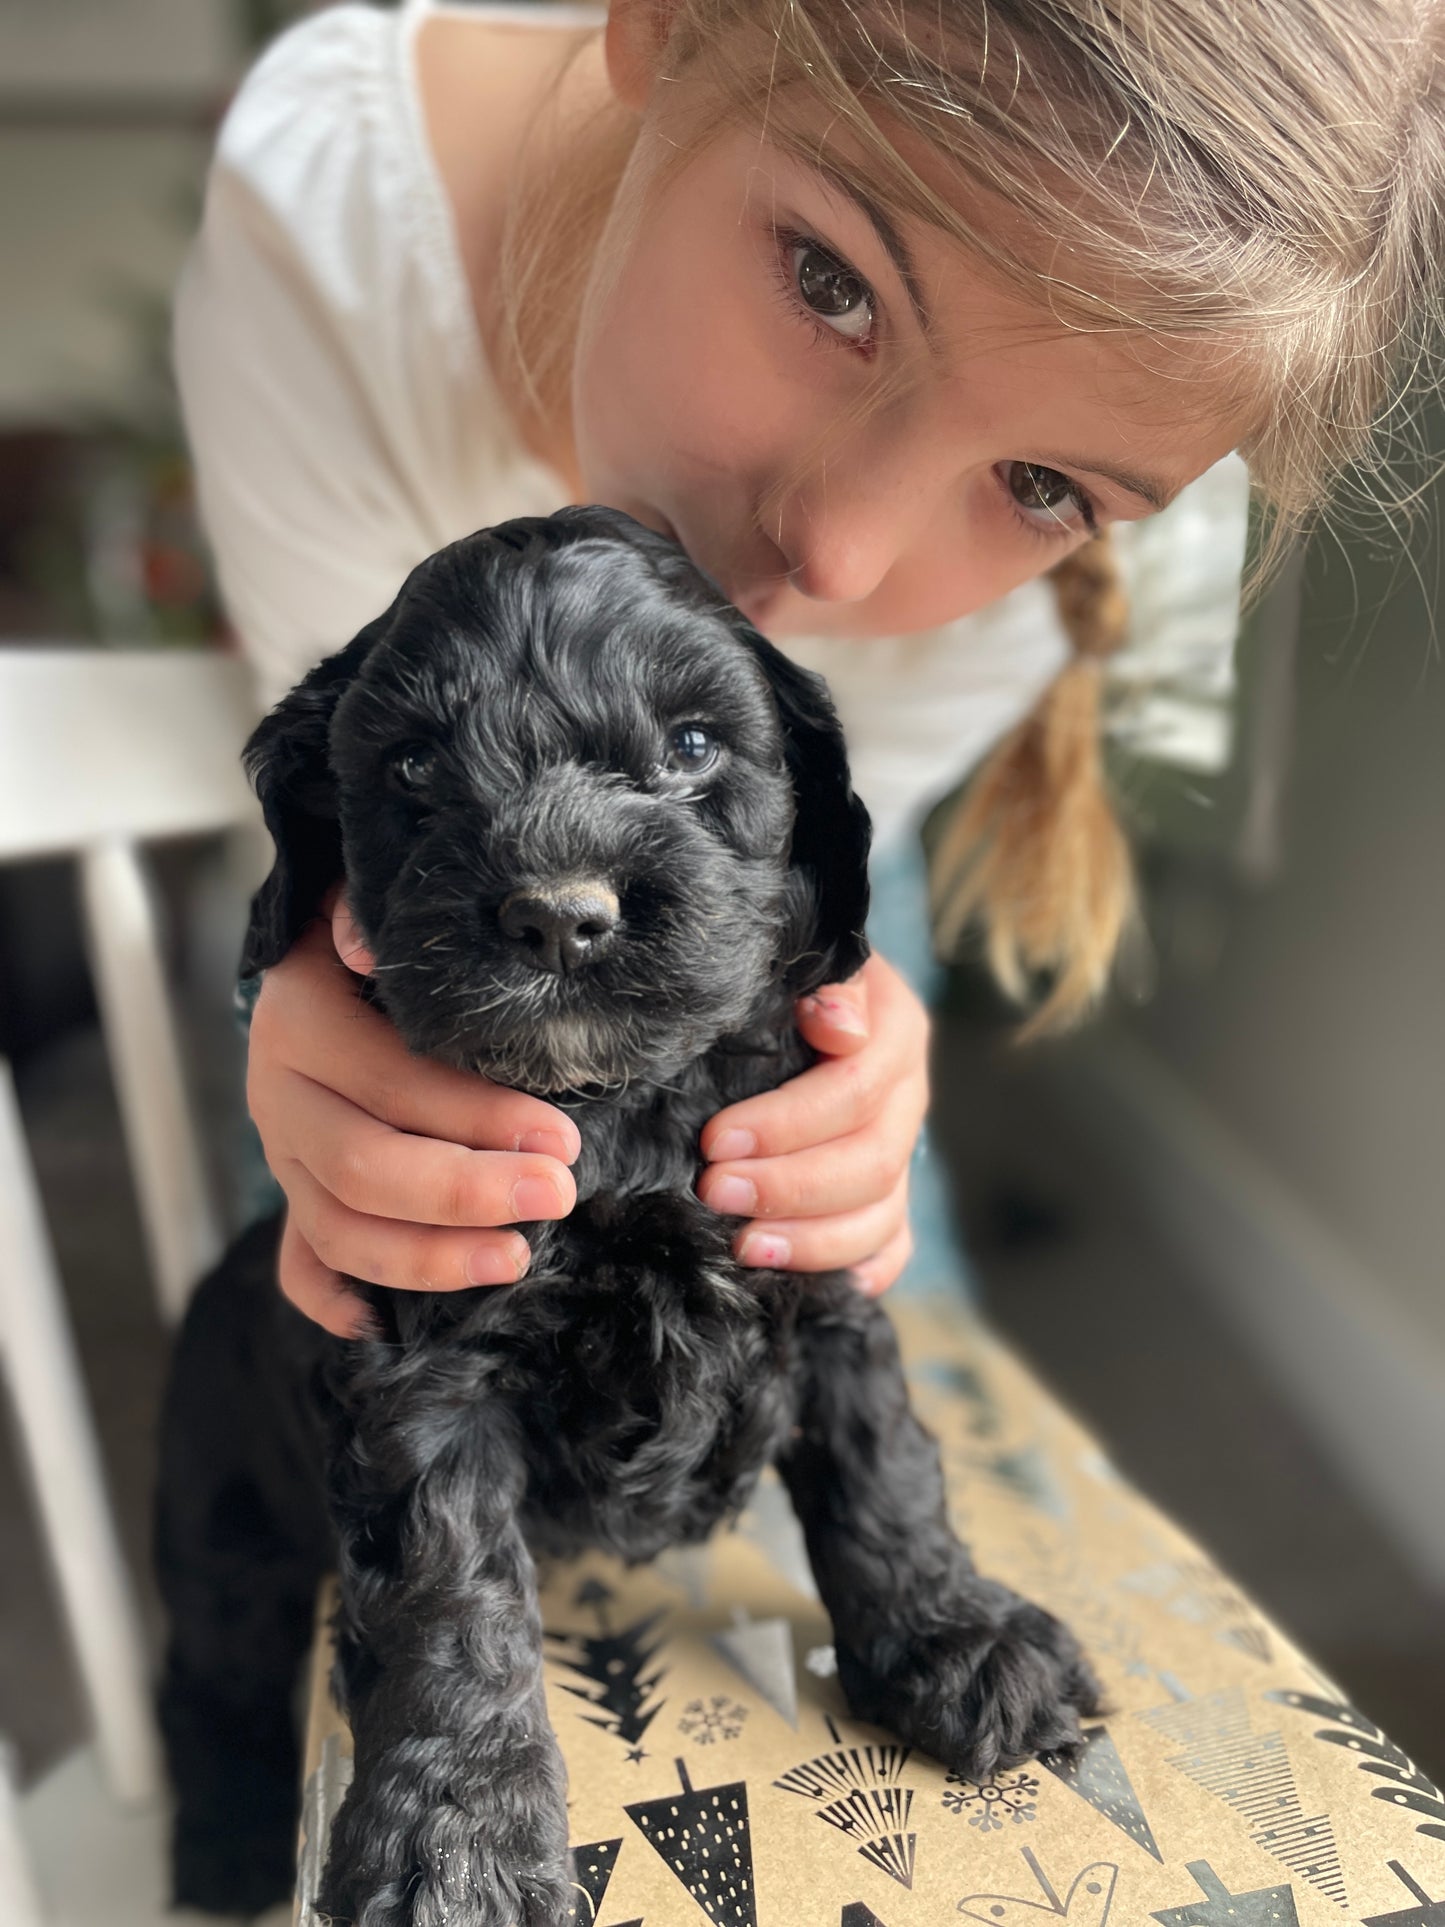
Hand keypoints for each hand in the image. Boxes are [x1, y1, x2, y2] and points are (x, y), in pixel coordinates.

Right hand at [247, 898, 578, 1336]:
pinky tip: (389, 1325)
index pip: (390, 1083)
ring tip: (517, 1258)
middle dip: (466, 1192)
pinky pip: (301, 1264)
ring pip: (338, 1230)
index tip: (561, 1138)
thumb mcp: (381, 906)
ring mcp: (283, 1154)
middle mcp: (279, 1094)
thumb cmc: (386, 939)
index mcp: (301, 1021)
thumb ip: (378, 921)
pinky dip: (339, 1301)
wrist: (322, 950)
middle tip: (555, 1196)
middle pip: (363, 1168)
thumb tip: (370, 946)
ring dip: (428, 1258)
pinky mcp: (295, 1192)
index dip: (476, 1117)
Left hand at [696, 952, 927, 1295]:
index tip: (714, 1141)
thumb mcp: (799, 958)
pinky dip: (853, 1270)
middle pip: (871, 1163)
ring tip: (745, 1248)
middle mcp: (908, 1097)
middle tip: (714, 1193)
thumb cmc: (782, 978)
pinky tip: (807, 1285)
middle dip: (788, 1187)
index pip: (855, 1091)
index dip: (786, 1124)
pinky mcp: (888, 1195)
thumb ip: (826, 983)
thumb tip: (839, 1026)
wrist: (795, 996)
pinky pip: (890, 1248)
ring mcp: (902, 1151)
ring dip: (812, 1241)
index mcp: (895, 1032)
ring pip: (882, 1215)